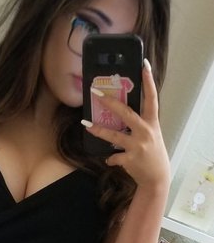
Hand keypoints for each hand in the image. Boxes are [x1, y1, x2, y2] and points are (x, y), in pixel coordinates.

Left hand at [82, 60, 169, 193]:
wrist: (157, 177)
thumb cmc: (152, 152)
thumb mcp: (151, 133)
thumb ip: (139, 122)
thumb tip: (121, 110)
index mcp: (152, 122)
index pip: (152, 97)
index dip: (148, 81)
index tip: (143, 65)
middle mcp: (146, 131)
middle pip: (126, 113)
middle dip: (110, 103)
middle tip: (96, 93)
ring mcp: (138, 145)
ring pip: (114, 135)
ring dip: (98, 130)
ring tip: (85, 124)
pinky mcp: (131, 159)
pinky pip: (114, 156)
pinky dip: (110, 158)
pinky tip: (109, 159)